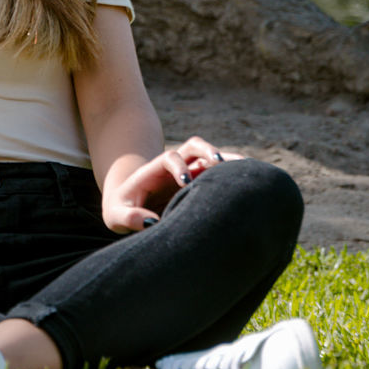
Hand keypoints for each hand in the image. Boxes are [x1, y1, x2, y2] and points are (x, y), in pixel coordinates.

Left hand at [102, 135, 242, 234]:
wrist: (128, 206)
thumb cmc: (122, 210)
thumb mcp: (116, 215)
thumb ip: (129, 217)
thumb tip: (151, 222)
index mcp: (154, 170)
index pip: (170, 157)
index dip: (179, 166)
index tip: (186, 183)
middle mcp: (175, 166)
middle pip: (194, 146)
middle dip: (208, 151)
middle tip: (221, 164)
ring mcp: (190, 172)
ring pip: (210, 156)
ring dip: (227, 159)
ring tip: (247, 168)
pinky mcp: (200, 184)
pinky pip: (218, 173)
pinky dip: (233, 173)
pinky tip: (251, 182)